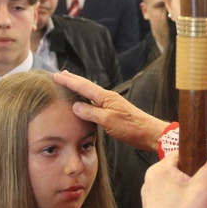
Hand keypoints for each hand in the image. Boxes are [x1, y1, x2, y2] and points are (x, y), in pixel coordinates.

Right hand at [54, 71, 168, 151]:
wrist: (149, 133)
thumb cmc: (132, 127)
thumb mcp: (109, 121)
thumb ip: (92, 113)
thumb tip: (75, 106)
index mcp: (106, 97)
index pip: (84, 87)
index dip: (69, 82)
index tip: (57, 76)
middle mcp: (108, 98)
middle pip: (87, 86)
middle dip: (73, 80)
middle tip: (61, 74)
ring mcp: (111, 104)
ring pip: (91, 93)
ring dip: (79, 88)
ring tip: (70, 83)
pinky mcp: (113, 112)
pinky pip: (95, 102)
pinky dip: (86, 98)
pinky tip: (85, 101)